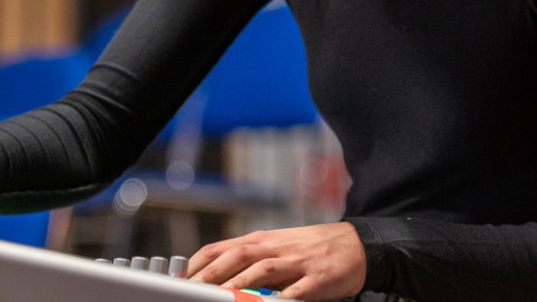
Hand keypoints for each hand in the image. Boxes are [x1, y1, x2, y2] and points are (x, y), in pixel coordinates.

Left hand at [186, 222, 365, 300]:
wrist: (355, 245)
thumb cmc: (310, 249)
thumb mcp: (276, 246)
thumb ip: (249, 259)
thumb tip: (216, 274)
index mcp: (261, 241)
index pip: (222, 247)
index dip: (200, 262)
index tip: (181, 277)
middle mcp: (275, 248)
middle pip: (238, 256)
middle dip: (212, 273)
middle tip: (192, 288)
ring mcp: (296, 262)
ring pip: (263, 270)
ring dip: (241, 283)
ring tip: (224, 296)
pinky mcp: (317, 278)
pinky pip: (298, 290)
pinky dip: (284, 297)